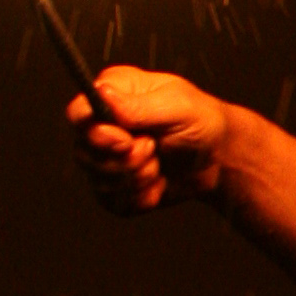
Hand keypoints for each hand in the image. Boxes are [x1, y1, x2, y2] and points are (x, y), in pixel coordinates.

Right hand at [68, 65, 228, 216]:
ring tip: (160, 163)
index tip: (126, 140)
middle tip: (154, 148)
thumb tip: (101, 93)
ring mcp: (105, 158)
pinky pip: (113, 201)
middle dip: (125, 159)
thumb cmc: (201, 121)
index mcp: (113, 95)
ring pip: (99, 180)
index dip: (96, 133)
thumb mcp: (177, 107)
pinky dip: (140, 196)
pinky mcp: (114, 187)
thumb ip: (138, 106)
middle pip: (84, 153)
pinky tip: (158, 182)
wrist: (218, 157)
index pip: (77, 114)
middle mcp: (102, 125)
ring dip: (137, 177)